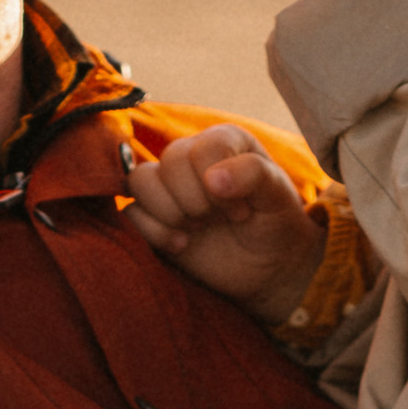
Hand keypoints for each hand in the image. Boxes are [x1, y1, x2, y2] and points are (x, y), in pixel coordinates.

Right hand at [126, 127, 324, 321]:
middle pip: (170, 163)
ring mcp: (166, 187)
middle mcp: (189, 156)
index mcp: (222, 142)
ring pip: (140, 182)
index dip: (219, 184)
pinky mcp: (150, 216)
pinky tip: (182, 245)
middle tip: (221, 219)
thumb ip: (253, 174)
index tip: (241, 210)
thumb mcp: (278, 195)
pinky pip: (130, 213)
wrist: (268, 267)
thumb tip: (213, 179)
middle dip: (197, 201)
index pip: (203, 149)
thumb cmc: (275, 223)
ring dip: (172, 213)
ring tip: (200, 229)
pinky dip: (154, 232)